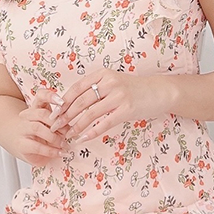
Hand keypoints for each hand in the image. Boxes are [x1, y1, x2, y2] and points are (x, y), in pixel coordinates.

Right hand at [10, 87, 69, 166]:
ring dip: (53, 137)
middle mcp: (27, 116)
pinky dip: (50, 150)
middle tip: (68, 133)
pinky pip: (36, 146)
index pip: (41, 95)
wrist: (21, 145)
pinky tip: (58, 153)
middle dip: (57, 123)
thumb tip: (74, 127)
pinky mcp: (21, 144)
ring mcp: (22, 129)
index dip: (50, 96)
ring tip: (63, 144)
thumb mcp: (52, 125)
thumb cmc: (41, 134)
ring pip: (37, 128)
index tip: (62, 102)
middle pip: (41, 113)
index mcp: (36, 107)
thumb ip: (61, 122)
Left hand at [48, 71, 172, 143]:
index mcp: (103, 74)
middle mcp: (109, 83)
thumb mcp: (113, 82)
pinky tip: (83, 138)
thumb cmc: (134, 89)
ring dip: (76, 126)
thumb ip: (96, 88)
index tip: (53, 113)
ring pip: (90, 113)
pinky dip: (92, 132)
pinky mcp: (127, 109)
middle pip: (80, 101)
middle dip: (65, 115)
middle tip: (54, 126)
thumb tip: (72, 103)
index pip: (76, 89)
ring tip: (67, 135)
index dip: (62, 102)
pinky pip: (105, 123)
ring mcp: (119, 96)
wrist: (159, 91)